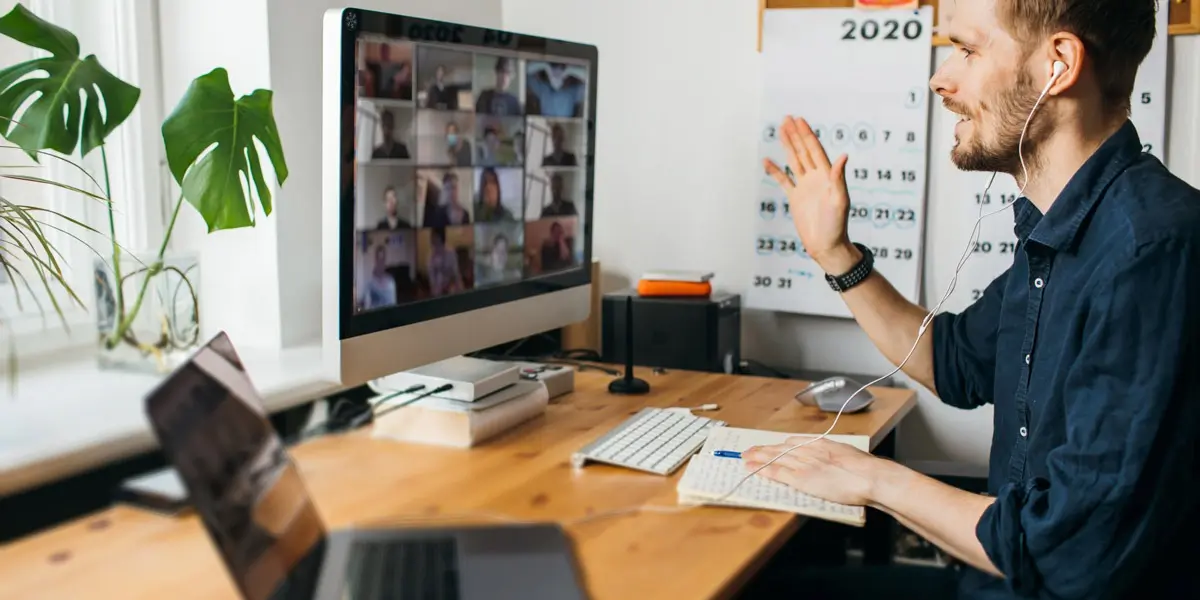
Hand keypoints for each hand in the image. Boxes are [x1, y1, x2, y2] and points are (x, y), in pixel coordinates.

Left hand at [742, 437, 879, 505]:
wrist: (868, 476)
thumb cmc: (865, 468)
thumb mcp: (848, 454)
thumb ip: (836, 455)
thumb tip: (835, 459)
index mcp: (821, 443)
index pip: (793, 442)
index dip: (780, 445)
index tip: (772, 446)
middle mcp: (808, 450)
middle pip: (780, 448)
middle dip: (764, 449)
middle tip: (750, 450)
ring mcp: (803, 463)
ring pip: (775, 458)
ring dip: (759, 458)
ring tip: (746, 457)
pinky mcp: (801, 478)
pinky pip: (778, 472)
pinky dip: (763, 470)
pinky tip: (753, 469)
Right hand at [763, 116, 855, 273]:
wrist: (826, 245)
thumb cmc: (837, 225)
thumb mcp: (839, 200)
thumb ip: (839, 178)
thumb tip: (843, 156)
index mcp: (827, 176)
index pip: (815, 150)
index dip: (807, 134)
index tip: (799, 120)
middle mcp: (816, 178)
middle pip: (803, 151)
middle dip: (796, 134)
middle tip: (787, 118)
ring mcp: (805, 187)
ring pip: (794, 161)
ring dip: (788, 146)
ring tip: (781, 130)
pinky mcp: (796, 198)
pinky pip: (783, 180)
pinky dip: (775, 170)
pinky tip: (767, 161)